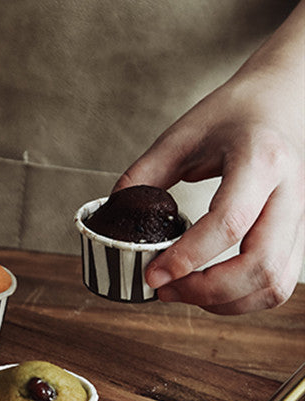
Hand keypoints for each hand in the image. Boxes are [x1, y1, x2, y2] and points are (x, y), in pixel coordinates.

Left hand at [115, 0, 304, 314]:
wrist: (284, 98)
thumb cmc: (235, 112)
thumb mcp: (182, 134)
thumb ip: (144, 174)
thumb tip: (114, 215)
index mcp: (260, 160)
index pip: (230, 222)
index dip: (188, 257)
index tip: (152, 275)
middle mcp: (289, 192)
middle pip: (260, 266)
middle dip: (207, 290)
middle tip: (164, 289)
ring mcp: (298, 217)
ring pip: (275, 284)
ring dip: (226, 302)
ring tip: (183, 291)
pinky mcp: (296, 234)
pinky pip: (277, 283)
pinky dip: (242, 299)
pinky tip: (209, 289)